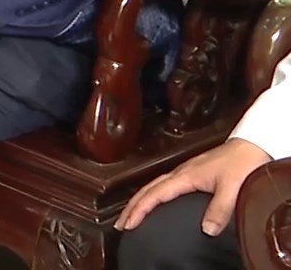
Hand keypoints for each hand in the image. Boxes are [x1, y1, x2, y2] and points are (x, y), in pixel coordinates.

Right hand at [116, 138, 271, 234]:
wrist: (254, 143)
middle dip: (132, 207)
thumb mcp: (233, 188)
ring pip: (154, 186)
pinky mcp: (192, 173)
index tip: (127, 224)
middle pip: (148, 189)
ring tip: (131, 214)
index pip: (155, 194)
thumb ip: (219, 209)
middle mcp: (181, 172)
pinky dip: (152, 194)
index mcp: (185, 176)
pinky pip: (163, 185)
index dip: (139, 210)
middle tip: (119, 224)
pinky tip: (156, 201)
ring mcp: (185, 171)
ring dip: (139, 201)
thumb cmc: (243, 162)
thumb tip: (206, 230)